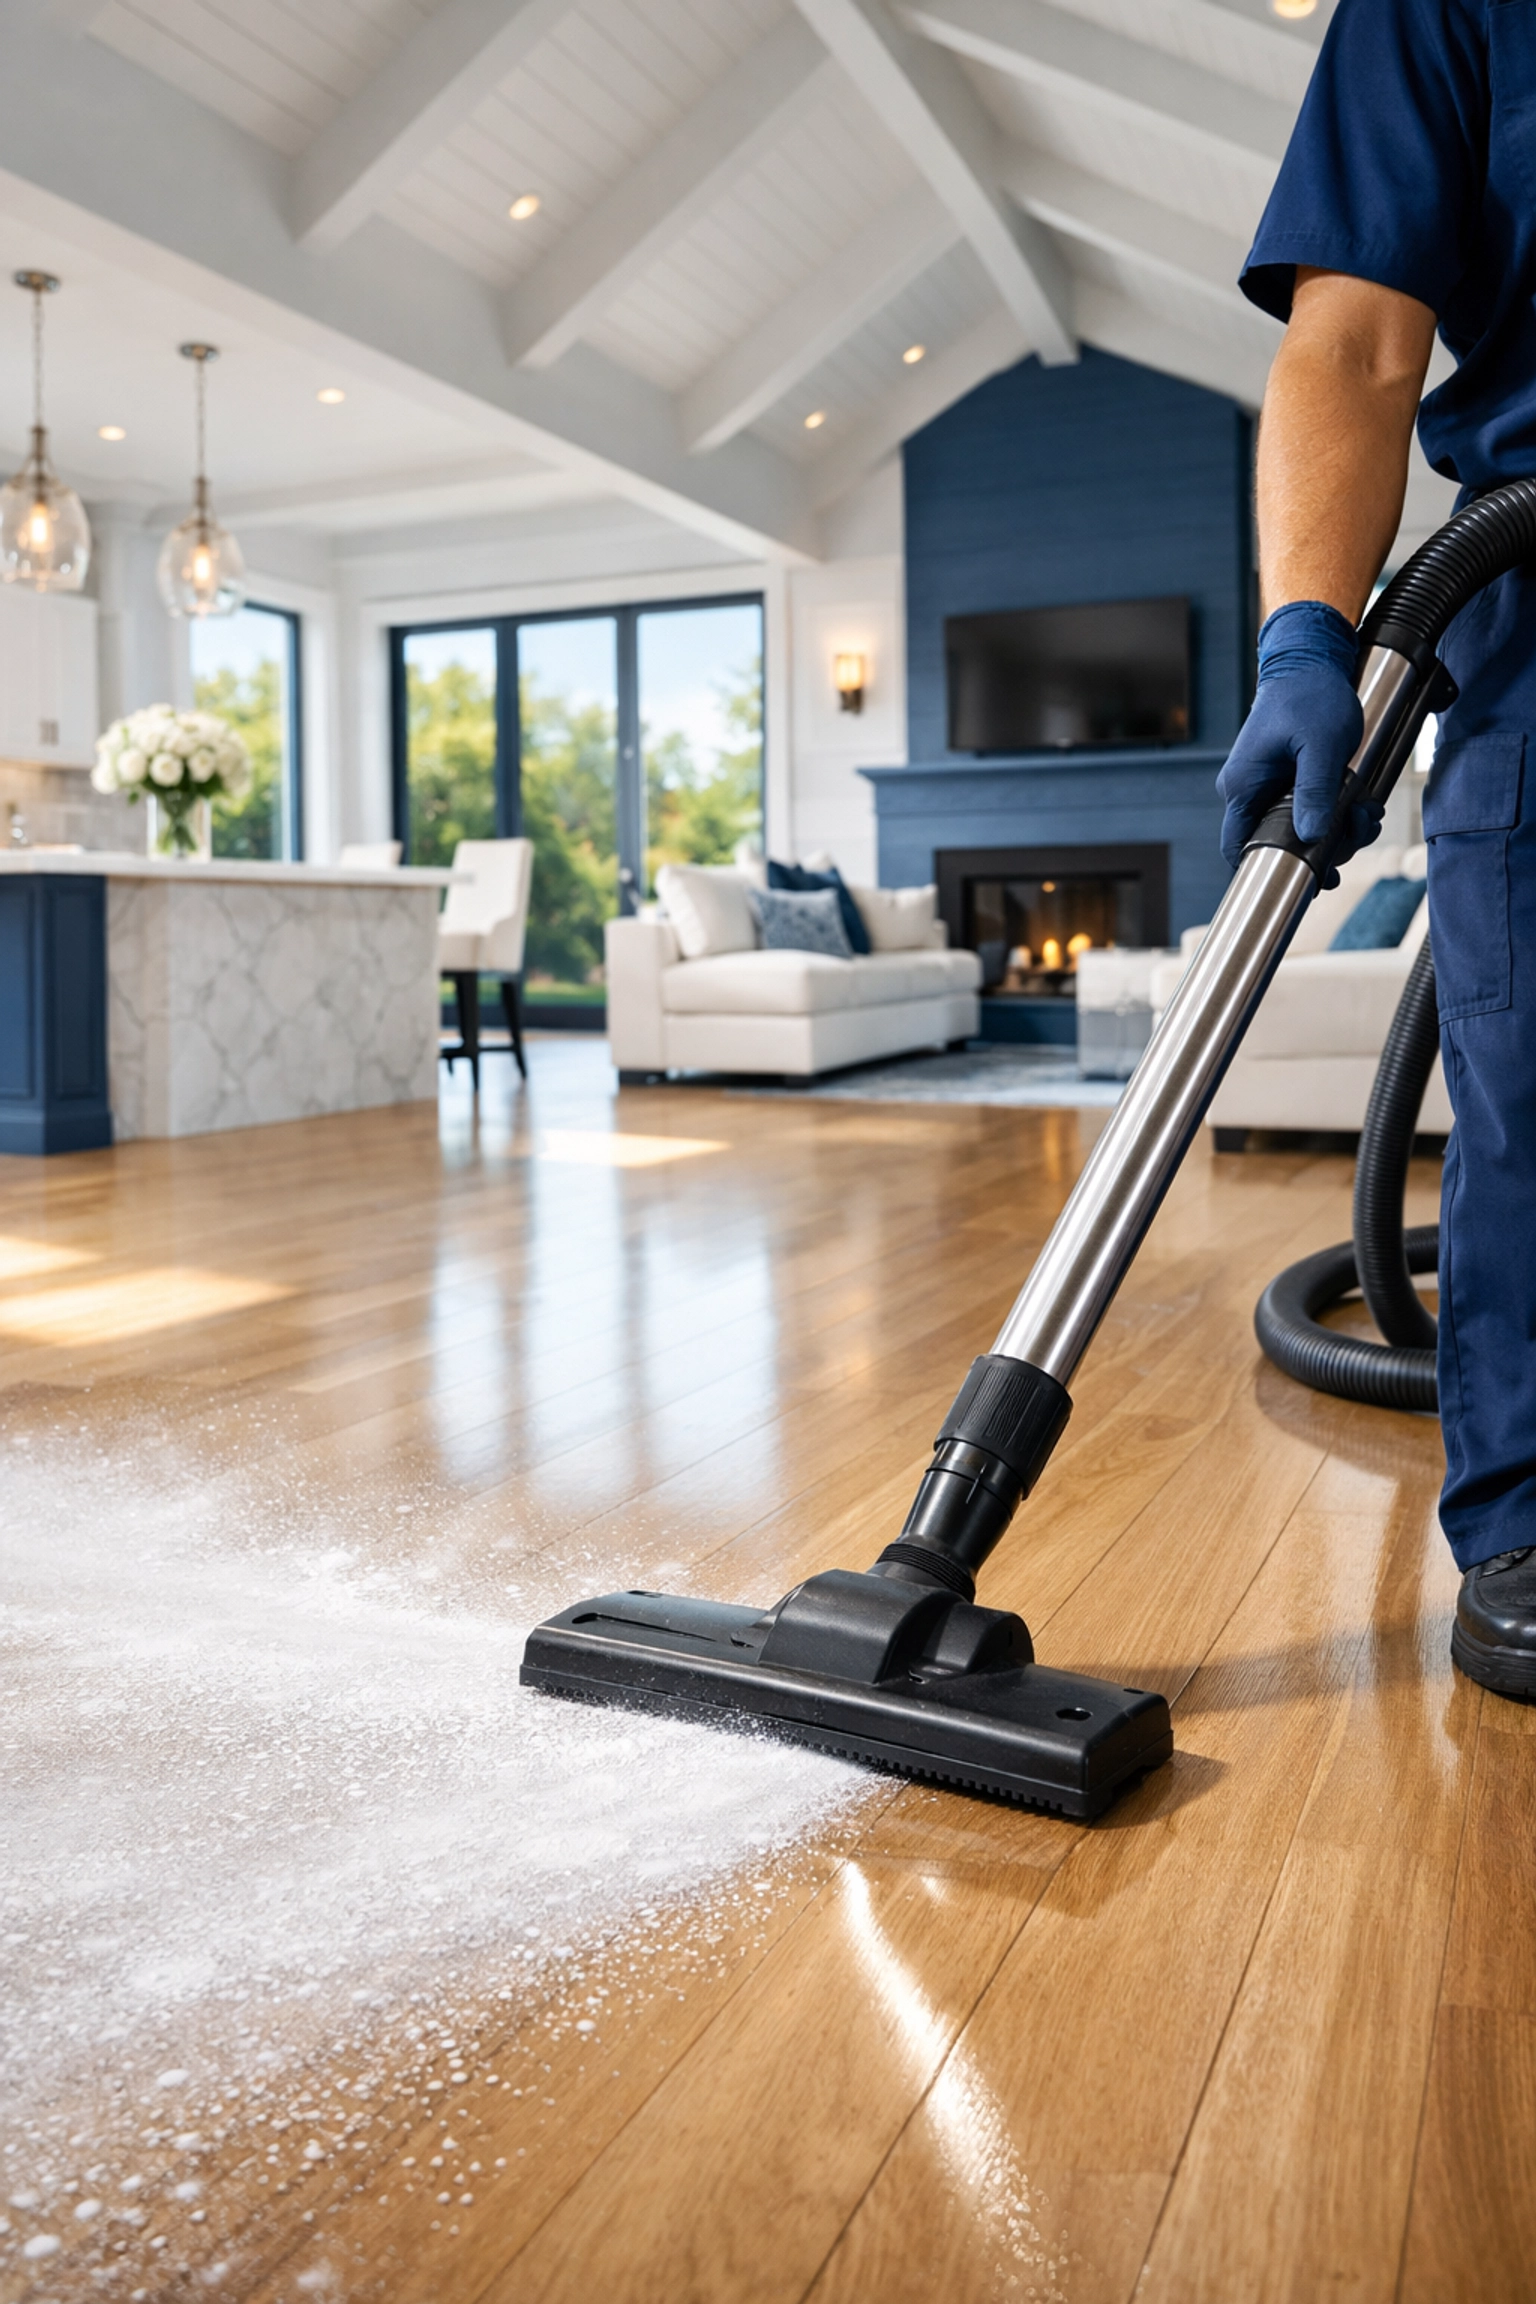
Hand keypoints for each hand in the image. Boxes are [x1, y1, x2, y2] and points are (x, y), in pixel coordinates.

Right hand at [1216, 600, 1374, 876]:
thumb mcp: (1322, 746)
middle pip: (1277, 841)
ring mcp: (1267, 784)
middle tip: (1354, 837)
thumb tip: (1311, 837)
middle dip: (1322, 846)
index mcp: (1244, 785)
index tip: (1304, 883)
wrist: (1311, 659)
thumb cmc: (1310, 694)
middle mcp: (1250, 789)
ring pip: (1298, 827)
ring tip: (1365, 815)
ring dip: (1335, 830)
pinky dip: (1333, 812)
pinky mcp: (1286, 778)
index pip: (1238, 846)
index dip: (1266, 870)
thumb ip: (1316, 792)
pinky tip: (1358, 806)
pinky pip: (1306, 808)